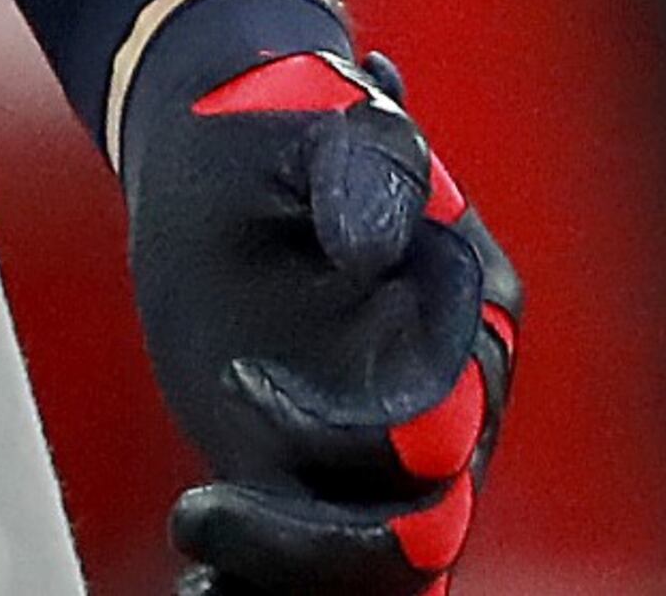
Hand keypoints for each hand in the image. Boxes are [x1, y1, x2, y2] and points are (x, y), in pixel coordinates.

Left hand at [117, 0, 518, 592]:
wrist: (219, 139)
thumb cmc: (278, 121)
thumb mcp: (317, 118)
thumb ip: (365, 162)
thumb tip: (370, 252)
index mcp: (470, 309)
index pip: (451, 422)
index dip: (363, 438)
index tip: (243, 386)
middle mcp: (445, 397)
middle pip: (422, 527)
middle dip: (319, 547)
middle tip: (198, 513)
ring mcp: (384, 445)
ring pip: (381, 567)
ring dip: (295, 582)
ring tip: (196, 570)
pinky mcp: (320, 471)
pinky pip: (321, 565)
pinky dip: (270, 589)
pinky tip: (198, 593)